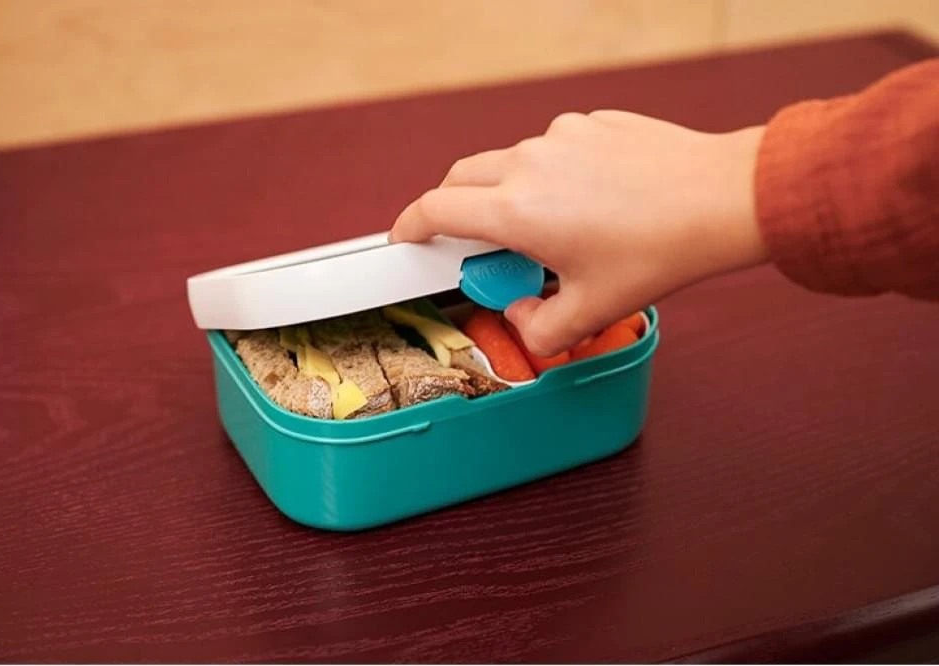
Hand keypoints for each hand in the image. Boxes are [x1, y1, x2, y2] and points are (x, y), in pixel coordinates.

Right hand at [390, 111, 768, 356]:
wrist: (722, 198)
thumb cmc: (660, 251)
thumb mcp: (593, 309)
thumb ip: (539, 330)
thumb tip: (520, 318)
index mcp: (517, 211)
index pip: (434, 210)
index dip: (409, 226)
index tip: (405, 238)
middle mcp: (529, 164)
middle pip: (461, 179)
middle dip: (452, 209)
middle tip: (475, 243)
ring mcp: (561, 137)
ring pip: (508, 163)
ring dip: (508, 192)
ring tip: (549, 228)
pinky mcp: (591, 122)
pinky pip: (551, 148)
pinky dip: (551, 173)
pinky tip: (590, 200)